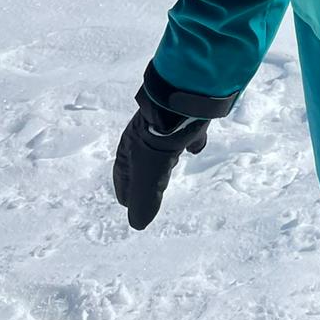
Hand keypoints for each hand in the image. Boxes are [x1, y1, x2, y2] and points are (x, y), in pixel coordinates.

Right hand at [112, 99, 208, 230]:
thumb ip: (143, 201)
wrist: (183, 95)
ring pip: (162, 145)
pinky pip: (186, 132)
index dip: (126, 192)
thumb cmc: (159, 137)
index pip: (123, 176)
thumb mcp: (149, 175)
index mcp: (130, 148)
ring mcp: (165, 123)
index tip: (128, 204)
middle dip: (144, 176)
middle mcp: (144, 134)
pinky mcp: (185, 115)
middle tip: (148, 191)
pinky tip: (196, 146)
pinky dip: (189, 141)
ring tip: (169, 169)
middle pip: (141, 160)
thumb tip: (138, 224)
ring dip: (164, 159)